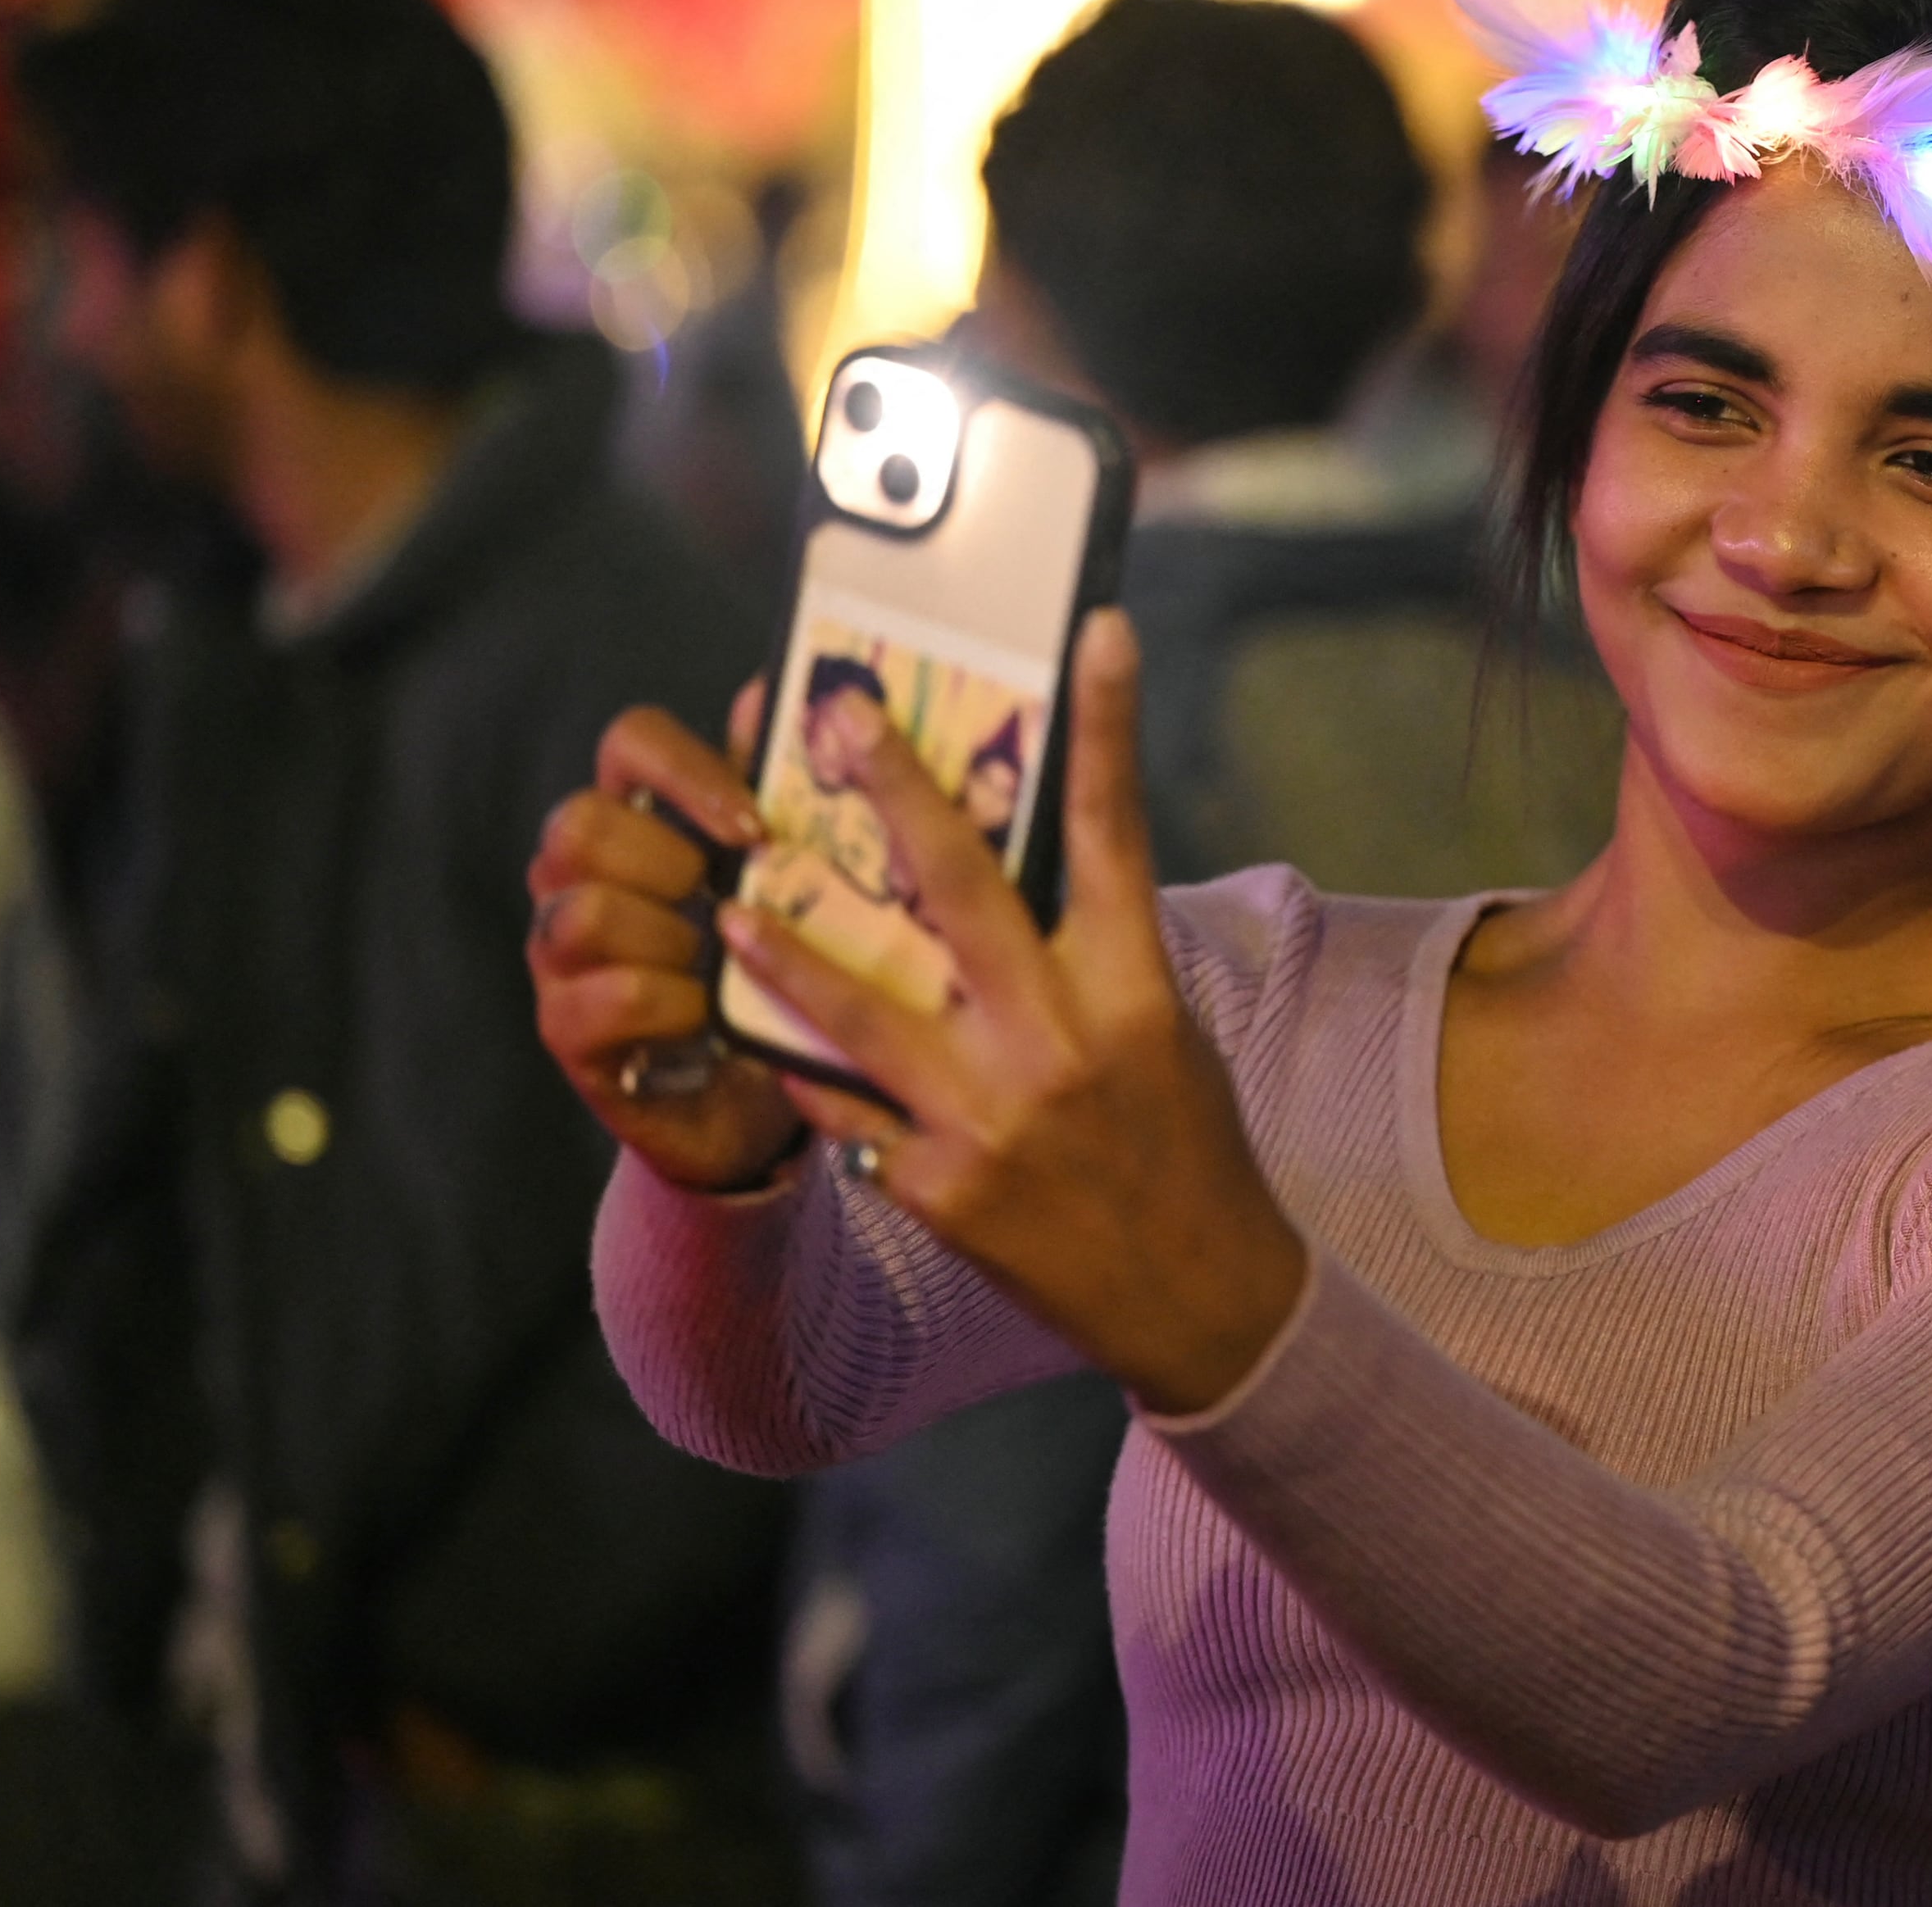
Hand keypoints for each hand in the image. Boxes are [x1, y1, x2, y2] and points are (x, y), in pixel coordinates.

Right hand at [530, 681, 809, 1193]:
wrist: (764, 1094)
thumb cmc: (777, 965)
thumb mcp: (792, 875)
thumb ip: (776, 785)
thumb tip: (771, 688)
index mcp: (640, 816)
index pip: (631, 741)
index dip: (689, 768)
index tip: (756, 823)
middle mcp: (579, 873)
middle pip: (581, 823)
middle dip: (668, 862)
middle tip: (730, 902)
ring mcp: (559, 952)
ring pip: (582, 911)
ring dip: (668, 940)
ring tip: (720, 965)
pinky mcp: (565, 1027)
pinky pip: (597, 998)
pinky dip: (665, 1005)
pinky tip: (705, 1016)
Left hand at [714, 611, 1308, 1413]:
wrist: (1200, 1298)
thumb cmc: (1186, 1144)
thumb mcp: (1165, 1032)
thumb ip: (1092, 955)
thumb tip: (1018, 863)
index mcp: (1135, 991)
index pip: (1119, 835)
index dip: (1111, 728)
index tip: (1100, 633)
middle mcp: (1061, 1041)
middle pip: (964, 893)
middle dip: (896, 794)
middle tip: (837, 716)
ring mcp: (990, 1117)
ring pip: (864, 1008)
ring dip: (788, 948)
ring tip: (731, 901)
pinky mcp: (937, 1186)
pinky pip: (848, 1111)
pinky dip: (804, 1071)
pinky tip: (755, 1039)